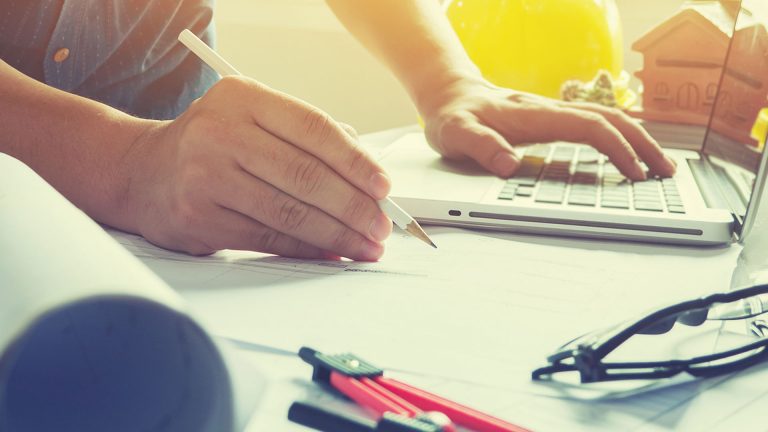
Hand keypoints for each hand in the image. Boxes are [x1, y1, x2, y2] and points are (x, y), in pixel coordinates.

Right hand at [123, 76, 391, 259]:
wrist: (143, 171)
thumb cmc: (214, 144)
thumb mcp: (252, 119)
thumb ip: (305, 139)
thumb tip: (366, 180)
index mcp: (242, 98)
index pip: (313, 128)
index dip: (355, 161)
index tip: (384, 187)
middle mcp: (221, 133)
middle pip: (305, 174)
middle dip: (353, 206)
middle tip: (382, 226)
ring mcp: (206, 176)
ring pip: (290, 212)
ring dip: (337, 235)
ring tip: (366, 246)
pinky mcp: (200, 218)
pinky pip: (268, 237)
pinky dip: (307, 248)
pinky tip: (332, 253)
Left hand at [419, 76, 676, 179]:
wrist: (449, 94)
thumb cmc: (453, 116)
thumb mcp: (456, 134)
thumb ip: (480, 147)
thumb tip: (509, 165)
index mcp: (535, 115)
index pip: (589, 127)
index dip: (617, 148)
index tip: (635, 173)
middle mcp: (550, 110)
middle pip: (610, 119)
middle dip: (643, 144)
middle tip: (667, 172)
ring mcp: (553, 113)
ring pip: (607, 118)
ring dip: (636, 139)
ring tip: (658, 166)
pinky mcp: (551, 119)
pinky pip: (594, 124)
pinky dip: (618, 137)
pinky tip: (627, 153)